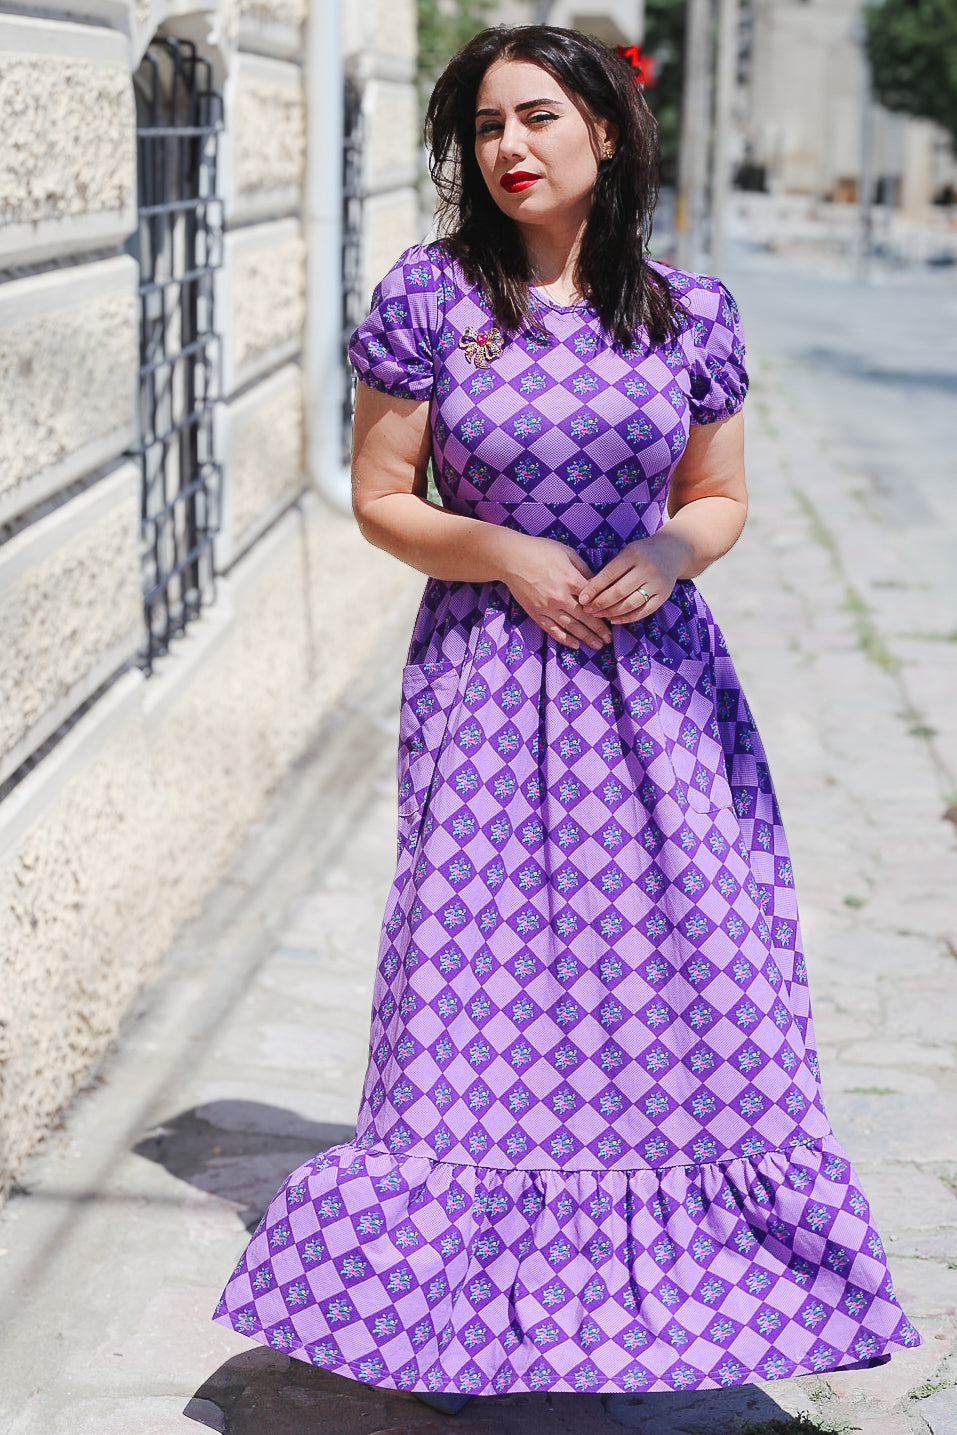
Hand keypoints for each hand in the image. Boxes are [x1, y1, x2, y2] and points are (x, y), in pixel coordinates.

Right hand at [496, 535, 612, 650]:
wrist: (511, 558)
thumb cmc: (540, 550)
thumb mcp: (568, 553)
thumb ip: (584, 570)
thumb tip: (597, 584)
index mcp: (571, 579)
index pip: (593, 600)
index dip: (605, 610)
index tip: (614, 617)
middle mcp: (560, 596)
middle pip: (585, 618)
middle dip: (599, 630)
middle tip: (609, 639)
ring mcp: (547, 607)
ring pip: (571, 627)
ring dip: (585, 638)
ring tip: (597, 646)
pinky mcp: (536, 613)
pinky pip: (552, 630)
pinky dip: (564, 639)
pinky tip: (575, 645)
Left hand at [576, 533, 685, 623]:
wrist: (672, 552)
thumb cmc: (641, 553)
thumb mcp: (626, 553)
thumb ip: (609, 570)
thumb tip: (587, 591)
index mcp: (633, 555)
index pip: (609, 575)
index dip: (593, 589)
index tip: (581, 599)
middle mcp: (646, 569)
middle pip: (619, 592)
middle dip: (600, 603)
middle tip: (587, 610)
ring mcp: (657, 583)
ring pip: (630, 604)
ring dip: (611, 612)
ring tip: (598, 615)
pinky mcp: (663, 595)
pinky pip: (643, 611)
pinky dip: (627, 618)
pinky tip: (613, 619)